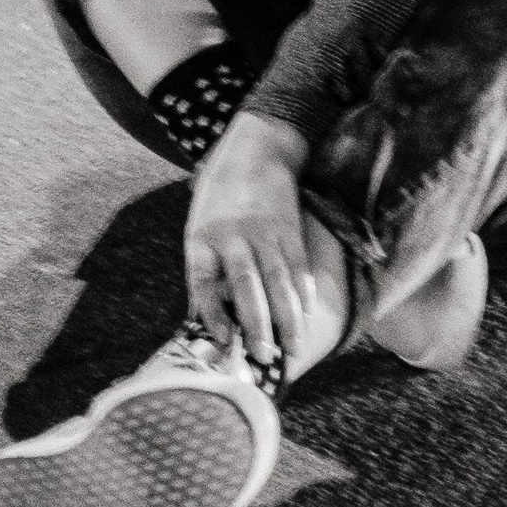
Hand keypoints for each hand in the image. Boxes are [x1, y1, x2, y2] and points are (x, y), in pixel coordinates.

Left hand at [185, 110, 317, 366]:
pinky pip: (299, 265)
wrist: (255, 149)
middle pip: (247, 286)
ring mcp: (265, 232)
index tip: (223, 341)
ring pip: (278, 281)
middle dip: (257, 325)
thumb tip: (202, 318)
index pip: (205, 283)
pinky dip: (305, 291)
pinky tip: (308, 313)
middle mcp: (232, 237)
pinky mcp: (290, 228)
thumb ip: (204, 269)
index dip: (213, 314)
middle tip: (263, 357)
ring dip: (287, 318)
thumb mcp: (198, 226)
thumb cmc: (219, 196)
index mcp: (202, 239)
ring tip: (293, 348)